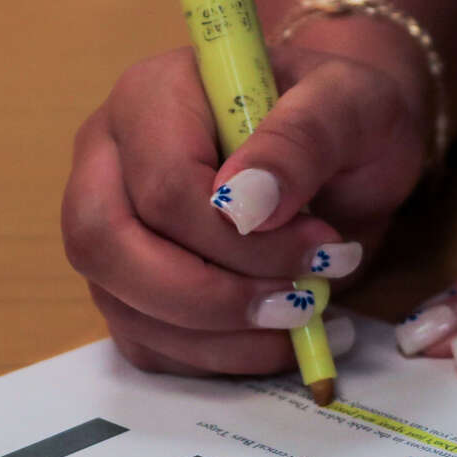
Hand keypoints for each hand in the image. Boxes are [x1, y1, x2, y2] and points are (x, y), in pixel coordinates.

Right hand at [60, 43, 428, 374]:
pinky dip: (217, 359)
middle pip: (106, 248)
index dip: (238, 240)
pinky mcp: (129, 284)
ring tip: (305, 320)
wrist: (348, 142)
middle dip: (209, 298)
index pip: (161, 189)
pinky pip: (147, 343)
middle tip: (298, 305)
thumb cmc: (341, 110)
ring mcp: (110, 226)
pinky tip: (279, 340)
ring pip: (124, 307)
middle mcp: (109, 161)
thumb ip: (300, 139)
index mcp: (150, 97)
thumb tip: (244, 205)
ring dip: (221, 338)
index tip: (321, 248)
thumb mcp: (349, 101)